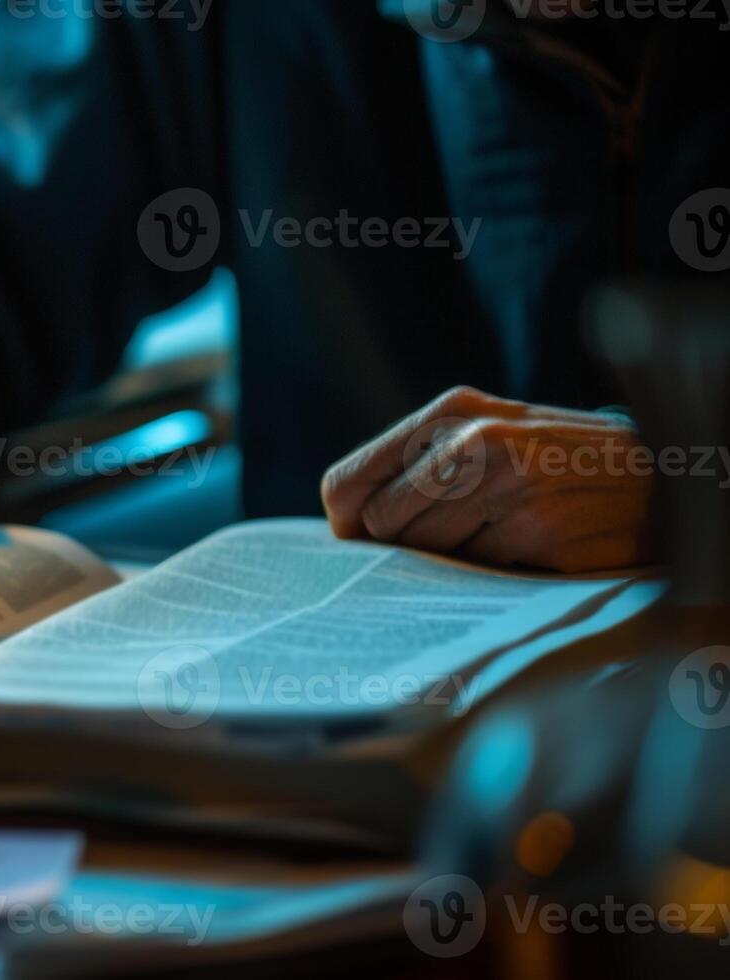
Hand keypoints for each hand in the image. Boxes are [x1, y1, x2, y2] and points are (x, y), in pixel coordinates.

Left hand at [320, 386, 654, 572]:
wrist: (657, 480)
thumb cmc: (551, 465)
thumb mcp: (485, 438)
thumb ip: (414, 468)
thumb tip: (342, 528)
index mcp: (452, 412)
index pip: (346, 482)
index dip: (348, 524)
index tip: (365, 541)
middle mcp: (476, 440)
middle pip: (379, 526)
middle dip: (404, 545)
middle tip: (456, 538)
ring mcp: (509, 486)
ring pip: (424, 553)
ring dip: (451, 561)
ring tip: (500, 537)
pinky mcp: (539, 532)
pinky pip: (475, 574)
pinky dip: (492, 575)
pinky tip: (528, 552)